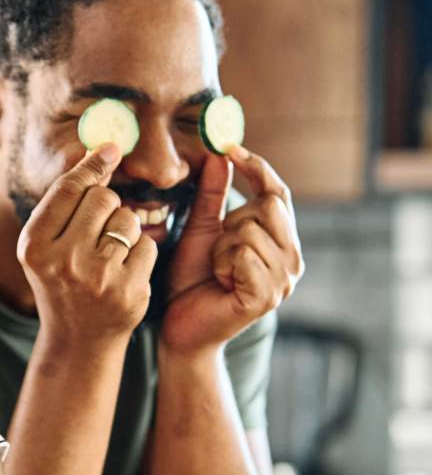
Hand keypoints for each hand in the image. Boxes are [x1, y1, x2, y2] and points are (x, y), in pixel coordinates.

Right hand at [17, 145, 157, 345]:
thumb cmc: (60, 281)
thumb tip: (100, 150)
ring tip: (110, 253)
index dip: (92, 164)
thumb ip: (64, 202)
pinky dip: (141, 252)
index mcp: (33, 246)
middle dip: (107, 204)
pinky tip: (125, 271)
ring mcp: (98, 278)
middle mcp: (62, 261)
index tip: (112, 148)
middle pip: (102, 198)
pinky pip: (148, 245)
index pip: (68, 189)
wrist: (77, 339)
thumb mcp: (45, 245)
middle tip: (98, 228)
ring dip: (125, 228)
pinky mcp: (129, 291)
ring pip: (128, 219)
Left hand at [163, 146, 302, 354]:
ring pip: (251, 230)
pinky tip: (220, 282)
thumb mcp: (201, 230)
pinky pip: (243, 254)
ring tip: (217, 269)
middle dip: (231, 220)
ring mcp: (285, 280)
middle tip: (217, 247)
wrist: (181, 327)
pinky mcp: (268, 296)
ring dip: (222, 246)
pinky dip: (222, 263)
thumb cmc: (191, 280)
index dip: (257, 168)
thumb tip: (219, 154)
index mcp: (281, 241)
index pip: (279, 193)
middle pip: (267, 206)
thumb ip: (211, 195)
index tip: (229, 147)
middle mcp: (292, 259)